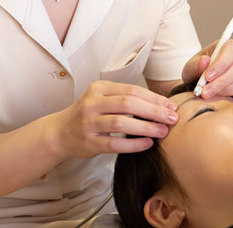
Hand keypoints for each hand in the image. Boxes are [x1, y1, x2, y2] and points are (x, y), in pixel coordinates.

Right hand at [53, 80, 178, 158]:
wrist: (60, 133)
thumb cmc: (88, 115)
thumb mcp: (102, 98)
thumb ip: (125, 98)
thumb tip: (160, 104)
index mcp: (99, 88)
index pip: (131, 90)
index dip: (153, 98)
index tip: (171, 105)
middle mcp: (92, 103)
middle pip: (128, 103)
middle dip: (154, 111)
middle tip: (172, 118)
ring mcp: (89, 123)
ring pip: (121, 122)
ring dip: (146, 127)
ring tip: (163, 131)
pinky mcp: (89, 142)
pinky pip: (114, 143)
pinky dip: (133, 144)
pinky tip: (147, 144)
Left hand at [182, 39, 232, 99]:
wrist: (200, 88)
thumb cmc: (197, 74)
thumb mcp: (190, 69)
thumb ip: (195, 65)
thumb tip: (204, 61)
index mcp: (227, 48)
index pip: (231, 50)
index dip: (221, 63)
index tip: (207, 76)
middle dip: (221, 82)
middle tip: (206, 92)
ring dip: (230, 91)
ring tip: (213, 96)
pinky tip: (226, 100)